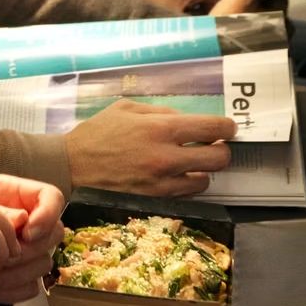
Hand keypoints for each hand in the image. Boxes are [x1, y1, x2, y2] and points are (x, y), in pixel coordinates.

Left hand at [0, 175, 66, 300]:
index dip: (47, 214)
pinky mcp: (19, 277)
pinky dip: (9, 290)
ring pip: (44, 263)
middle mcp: (26, 222)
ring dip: (14, 272)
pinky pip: (30, 288)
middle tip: (1, 256)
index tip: (28, 231)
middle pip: (55, 234)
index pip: (52, 197)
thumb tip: (23, 220)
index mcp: (15, 195)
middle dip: (29, 248)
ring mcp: (25, 251)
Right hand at [63, 99, 233, 196]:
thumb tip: (188, 120)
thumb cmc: (100, 130)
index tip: (228, 127)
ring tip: (193, 161)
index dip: (227, 127)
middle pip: (218, 158)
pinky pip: (188, 192)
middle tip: (215, 144)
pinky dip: (189, 182)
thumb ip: (161, 112)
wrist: (76, 163)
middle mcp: (166, 156)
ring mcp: (162, 180)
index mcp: (160, 128)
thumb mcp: (128, 108)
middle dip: (222, 149)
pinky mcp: (156, 197)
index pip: (211, 128)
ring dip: (205, 169)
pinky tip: (179, 173)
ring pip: (206, 179)